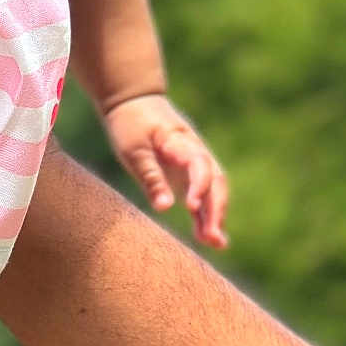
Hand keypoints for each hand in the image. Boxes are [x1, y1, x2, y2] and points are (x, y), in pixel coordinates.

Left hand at [105, 93, 229, 248]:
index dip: (199, 186)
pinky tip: (207, 238)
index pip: (200, 165)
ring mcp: (193, 163)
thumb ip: (150, 176)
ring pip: (212, 191)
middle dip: (216, 209)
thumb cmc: (130, 123)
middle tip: (211, 237)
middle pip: (215, 181)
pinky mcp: (186, 174)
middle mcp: (195, 152)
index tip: (190, 206)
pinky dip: (204, 215)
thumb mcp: (133, 149)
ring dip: (215, 216)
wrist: (132, 101)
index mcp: (181, 142)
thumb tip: (166, 208)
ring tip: (215, 243)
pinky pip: (201, 196)